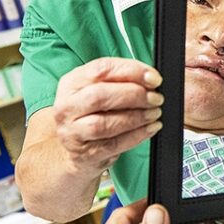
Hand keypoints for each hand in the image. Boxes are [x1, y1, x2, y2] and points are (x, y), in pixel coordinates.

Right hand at [52, 57, 164, 176]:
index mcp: (71, 83)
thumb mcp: (99, 89)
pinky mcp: (85, 154)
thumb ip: (121, 80)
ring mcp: (73, 132)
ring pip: (105, 123)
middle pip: (100, 96)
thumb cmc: (92, 113)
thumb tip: (151, 79)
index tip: (154, 78)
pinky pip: (114, 144)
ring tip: (154, 113)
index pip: (101, 69)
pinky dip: (137, 135)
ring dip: (137, 117)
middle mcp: (68, 106)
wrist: (75, 150)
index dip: (131, 71)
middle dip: (135, 95)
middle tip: (156, 98)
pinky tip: (149, 128)